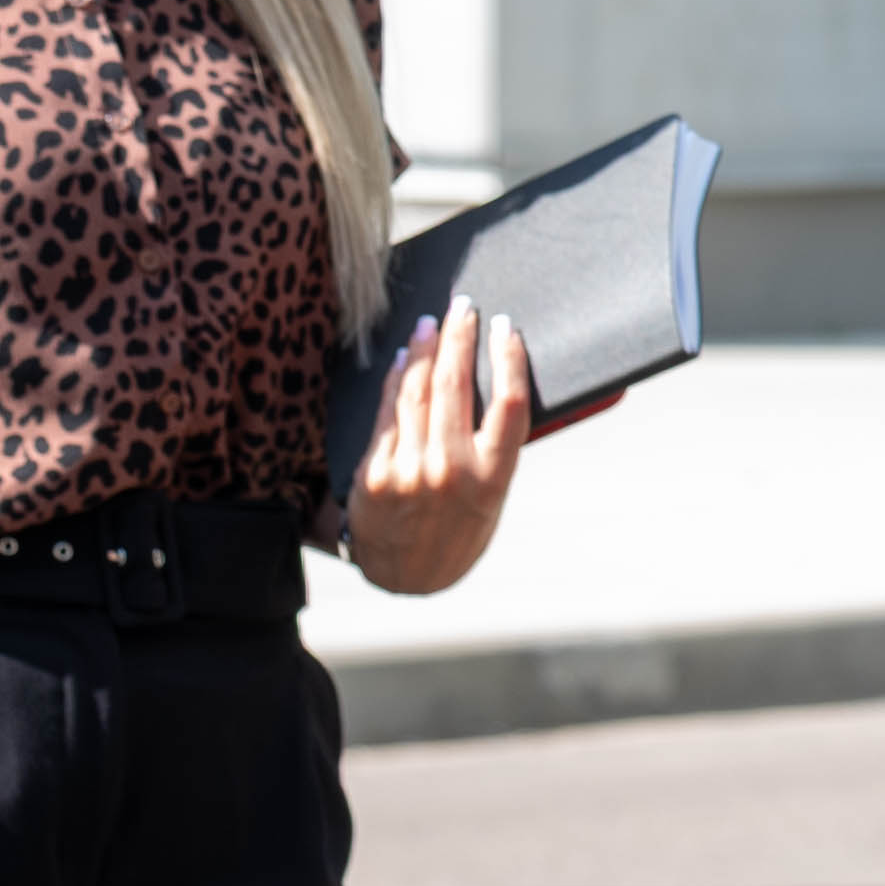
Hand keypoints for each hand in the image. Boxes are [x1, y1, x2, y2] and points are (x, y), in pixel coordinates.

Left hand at [343, 310, 536, 596]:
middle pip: (458, 386)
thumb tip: (502, 386)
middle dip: (461, 338)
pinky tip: (405, 358)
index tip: (506, 328)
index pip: (509, 404)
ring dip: (427, 350)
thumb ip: (494, 450)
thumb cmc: (457, 531)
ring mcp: (409, 471)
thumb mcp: (491, 499)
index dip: (508, 359)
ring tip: (432, 325)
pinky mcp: (374, 473)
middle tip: (463, 309)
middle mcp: (452, 472)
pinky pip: (388, 412)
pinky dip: (397, 379)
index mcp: (492, 479)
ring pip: (419, 392)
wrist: (406, 576)